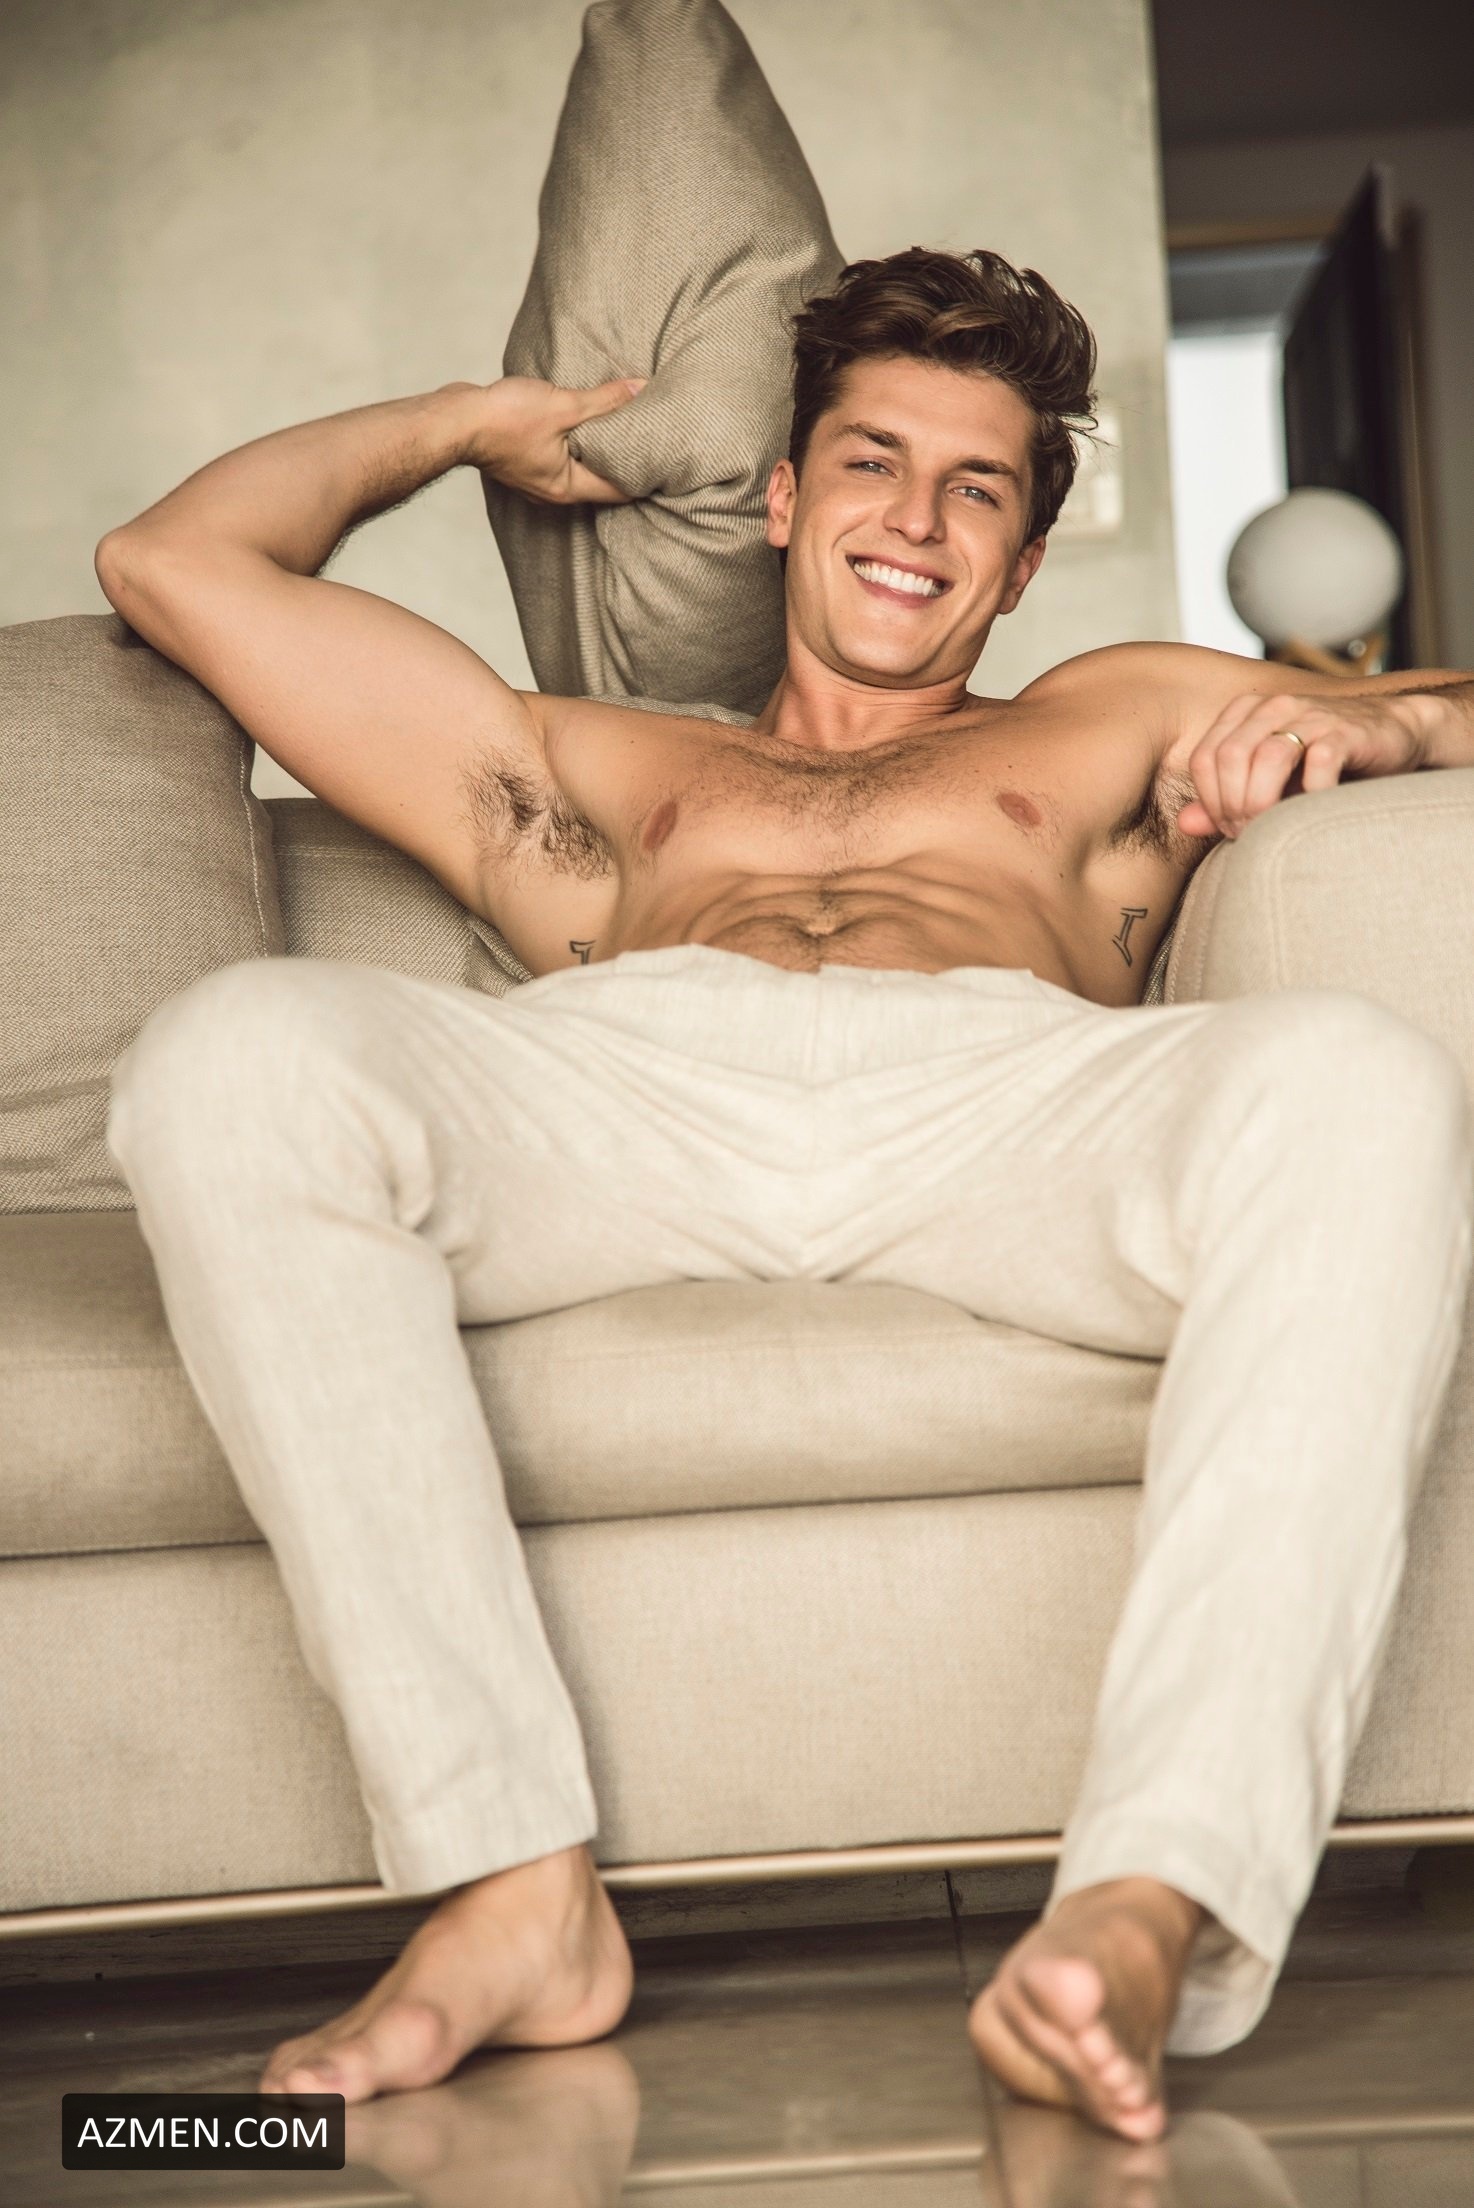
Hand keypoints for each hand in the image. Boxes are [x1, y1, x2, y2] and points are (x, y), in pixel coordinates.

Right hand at [452, 374, 647, 505]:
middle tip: (652, 441)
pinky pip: (560, 454)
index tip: (667, 461)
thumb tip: (640, 389)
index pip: (620, 489)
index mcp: (568, 487)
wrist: (454, 420)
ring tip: (622, 428)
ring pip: (579, 466)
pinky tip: (584, 422)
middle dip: (624, 461)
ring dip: (598, 449)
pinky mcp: (524, 460)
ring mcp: (537, 478)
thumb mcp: (563, 406)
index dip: (646, 476)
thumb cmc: (503, 421)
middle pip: (601, 480)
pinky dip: (575, 441)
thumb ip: (604, 400)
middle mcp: (554, 491)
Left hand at [1177, 688, 1424, 838]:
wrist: (1394, 735)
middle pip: (1230, 758)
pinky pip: (1318, 761)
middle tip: (1250, 833)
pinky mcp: (1346, 731)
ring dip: (1263, 803)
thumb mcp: (1270, 782)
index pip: (1204, 759)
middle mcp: (1274, 707)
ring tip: (1272, 827)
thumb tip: (1185, 824)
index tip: (1231, 828)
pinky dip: (1311, 794)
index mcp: (1245, 713)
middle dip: (1234, 806)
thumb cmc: (1324, 763)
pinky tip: (1313, 809)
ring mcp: (1311, 714)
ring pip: (1267, 757)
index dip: (1211, 802)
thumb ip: (1225, 800)